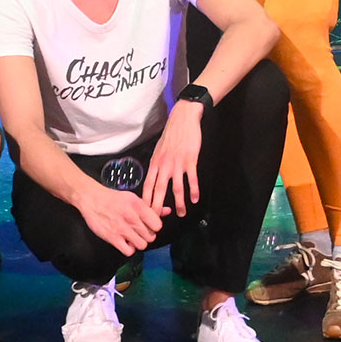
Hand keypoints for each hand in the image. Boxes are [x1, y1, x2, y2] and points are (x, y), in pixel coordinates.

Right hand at [78, 181, 164, 256]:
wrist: (92, 199)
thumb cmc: (113, 198)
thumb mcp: (133, 198)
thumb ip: (151, 207)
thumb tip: (167, 211)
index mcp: (138, 206)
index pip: (157, 225)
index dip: (155, 227)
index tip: (150, 225)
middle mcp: (131, 217)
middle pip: (151, 236)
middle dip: (147, 235)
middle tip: (140, 232)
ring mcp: (122, 229)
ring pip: (142, 245)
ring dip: (139, 243)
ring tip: (133, 237)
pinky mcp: (112, 238)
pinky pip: (129, 251)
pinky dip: (129, 249)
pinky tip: (125, 242)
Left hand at [143, 101, 202, 215]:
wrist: (182, 119)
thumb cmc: (171, 134)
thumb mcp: (158, 149)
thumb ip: (157, 165)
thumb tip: (154, 178)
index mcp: (155, 163)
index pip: (147, 186)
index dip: (146, 201)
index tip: (145, 213)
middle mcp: (164, 165)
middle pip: (159, 191)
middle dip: (158, 208)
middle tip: (158, 222)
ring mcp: (177, 163)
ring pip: (176, 189)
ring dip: (179, 203)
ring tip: (182, 213)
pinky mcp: (190, 160)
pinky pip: (191, 179)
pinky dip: (193, 191)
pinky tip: (195, 199)